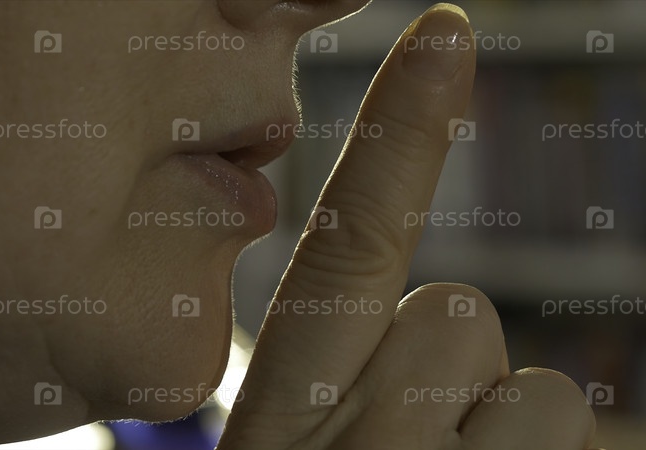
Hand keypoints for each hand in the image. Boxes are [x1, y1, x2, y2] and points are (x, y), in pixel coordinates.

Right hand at [218, 4, 598, 448]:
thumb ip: (331, 374)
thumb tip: (441, 316)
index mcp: (283, 416)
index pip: (346, 244)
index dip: (396, 133)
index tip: (442, 35)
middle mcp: (364, 435)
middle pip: (454, 310)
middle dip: (445, 362)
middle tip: (407, 449)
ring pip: (536, 387)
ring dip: (503, 429)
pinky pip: (577, 435)